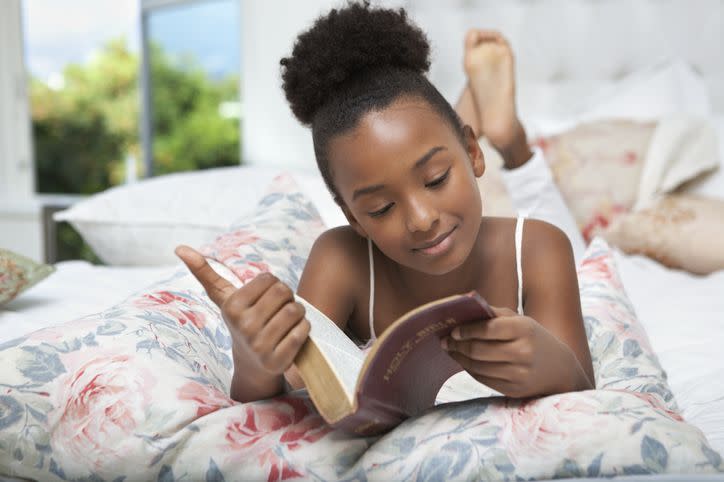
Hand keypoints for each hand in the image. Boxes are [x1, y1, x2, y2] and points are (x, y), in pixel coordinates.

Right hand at [175, 245, 309, 377]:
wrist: (252, 365)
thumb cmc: (243, 322)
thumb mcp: (224, 298)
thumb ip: (205, 273)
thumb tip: (179, 248)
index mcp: (232, 307)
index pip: (270, 278)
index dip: (272, 286)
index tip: (264, 299)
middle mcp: (244, 327)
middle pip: (284, 292)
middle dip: (287, 298)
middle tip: (277, 311)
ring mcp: (260, 345)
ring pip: (296, 310)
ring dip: (297, 313)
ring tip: (286, 321)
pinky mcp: (277, 360)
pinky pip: (303, 330)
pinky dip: (303, 329)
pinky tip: (292, 335)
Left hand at [441, 305, 579, 397]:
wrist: (559, 369)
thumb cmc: (532, 337)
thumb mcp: (520, 320)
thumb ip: (493, 314)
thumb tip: (463, 311)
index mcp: (524, 329)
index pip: (487, 329)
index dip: (466, 330)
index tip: (452, 330)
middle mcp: (523, 353)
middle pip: (478, 350)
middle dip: (457, 345)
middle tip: (445, 341)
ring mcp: (519, 374)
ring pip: (478, 367)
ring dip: (460, 358)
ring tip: (451, 350)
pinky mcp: (514, 390)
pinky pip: (483, 380)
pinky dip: (469, 370)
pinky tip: (464, 361)